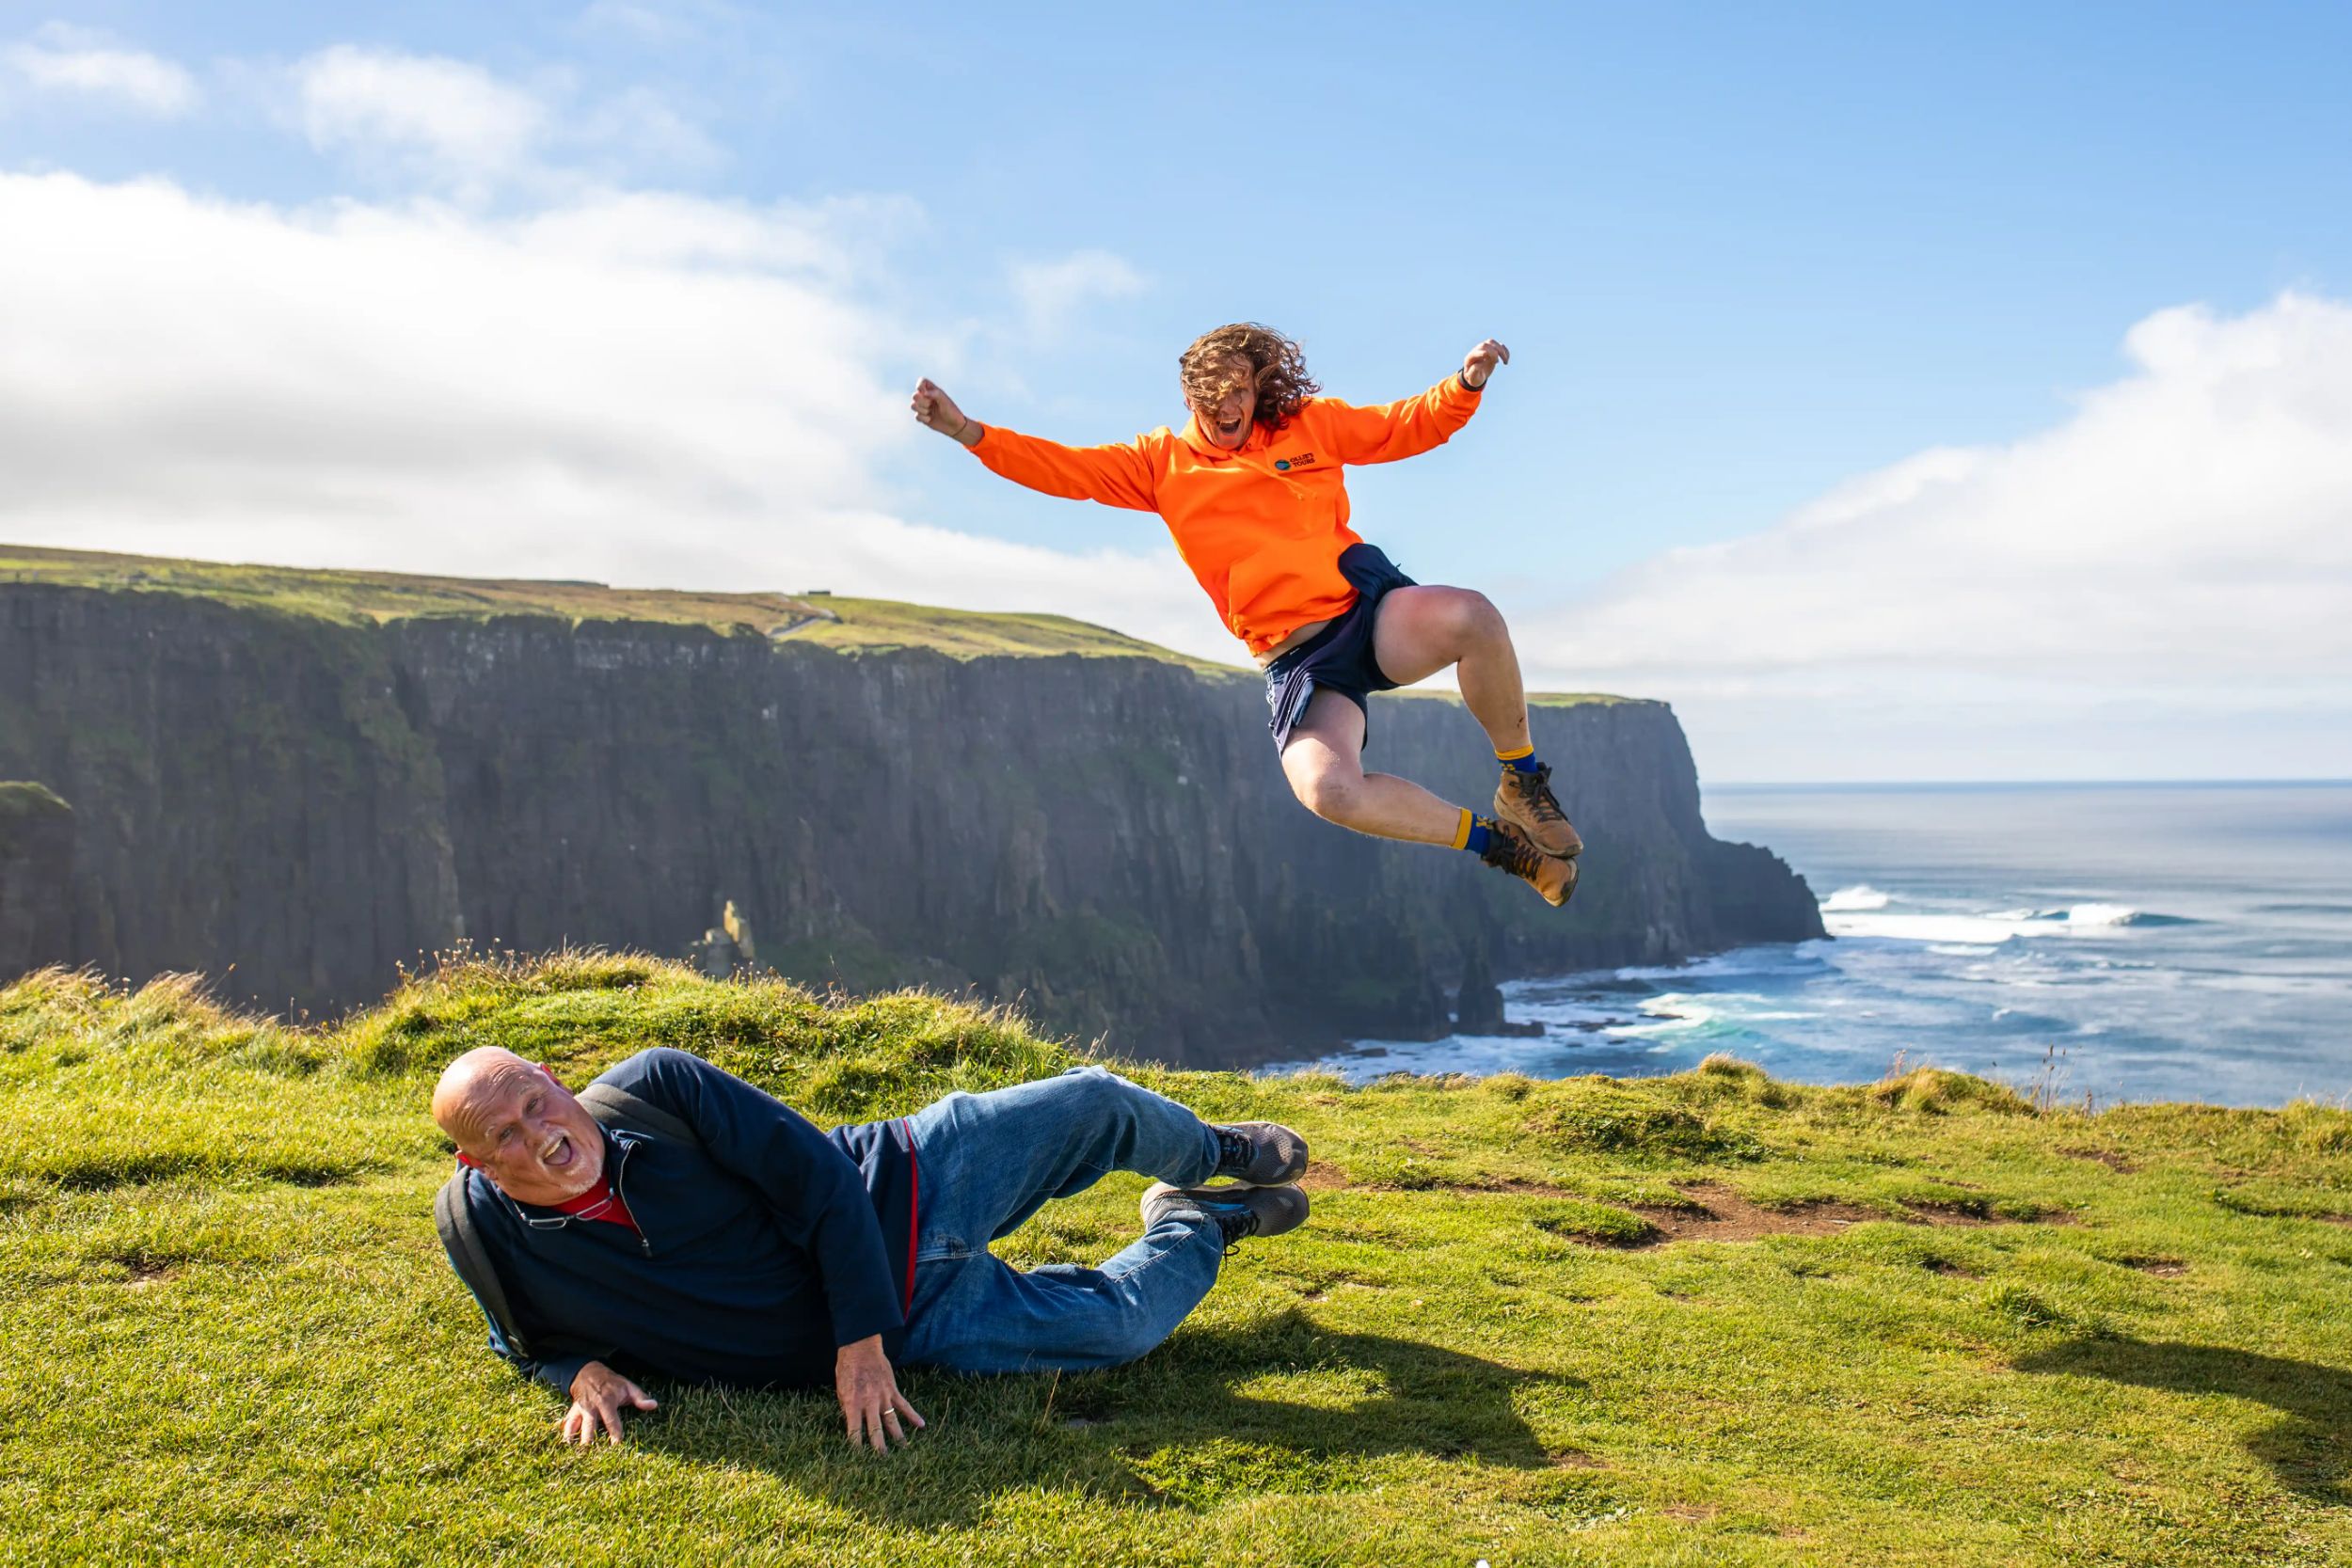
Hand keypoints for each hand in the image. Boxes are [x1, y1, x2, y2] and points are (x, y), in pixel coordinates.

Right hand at [562, 1360, 657, 1444]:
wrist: (587, 1372)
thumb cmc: (611, 1383)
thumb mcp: (627, 1386)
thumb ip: (640, 1397)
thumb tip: (654, 1405)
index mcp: (607, 1402)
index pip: (612, 1421)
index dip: (615, 1434)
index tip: (617, 1447)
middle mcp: (592, 1407)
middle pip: (590, 1426)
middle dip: (590, 1440)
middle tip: (590, 1454)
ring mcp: (580, 1409)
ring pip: (575, 1425)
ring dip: (574, 1438)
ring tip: (574, 1453)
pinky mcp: (572, 1411)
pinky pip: (567, 1423)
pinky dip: (565, 1432)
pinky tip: (563, 1444)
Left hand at [836, 1334, 925, 1452]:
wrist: (861, 1348)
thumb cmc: (847, 1368)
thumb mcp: (840, 1389)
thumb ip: (846, 1407)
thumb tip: (850, 1421)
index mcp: (852, 1404)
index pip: (854, 1431)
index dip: (856, 1446)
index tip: (857, 1459)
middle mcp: (869, 1403)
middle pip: (875, 1430)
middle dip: (879, 1447)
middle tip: (883, 1461)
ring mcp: (883, 1397)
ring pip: (891, 1421)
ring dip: (897, 1436)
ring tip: (903, 1450)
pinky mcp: (893, 1390)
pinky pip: (904, 1405)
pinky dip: (913, 1415)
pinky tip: (921, 1425)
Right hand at [911, 379, 981, 445]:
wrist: (954, 426)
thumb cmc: (951, 411)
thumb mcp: (945, 401)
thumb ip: (936, 394)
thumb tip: (924, 393)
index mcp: (933, 390)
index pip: (922, 382)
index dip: (920, 386)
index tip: (924, 393)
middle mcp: (926, 397)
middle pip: (914, 396)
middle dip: (922, 402)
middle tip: (931, 405)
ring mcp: (923, 407)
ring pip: (913, 406)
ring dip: (922, 410)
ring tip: (931, 412)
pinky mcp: (922, 417)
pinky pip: (916, 416)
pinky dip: (923, 418)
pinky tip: (930, 419)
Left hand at [1461, 338, 1509, 388]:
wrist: (1476, 375)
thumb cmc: (1473, 377)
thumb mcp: (1472, 378)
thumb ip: (1474, 372)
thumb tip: (1479, 365)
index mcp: (1470, 358)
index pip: (1475, 352)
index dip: (1481, 353)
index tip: (1486, 355)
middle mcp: (1477, 351)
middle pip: (1485, 345)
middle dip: (1493, 352)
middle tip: (1497, 362)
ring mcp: (1484, 348)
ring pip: (1492, 342)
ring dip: (1501, 350)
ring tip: (1505, 361)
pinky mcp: (1492, 349)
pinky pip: (1499, 345)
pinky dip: (1505, 351)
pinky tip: (1506, 360)